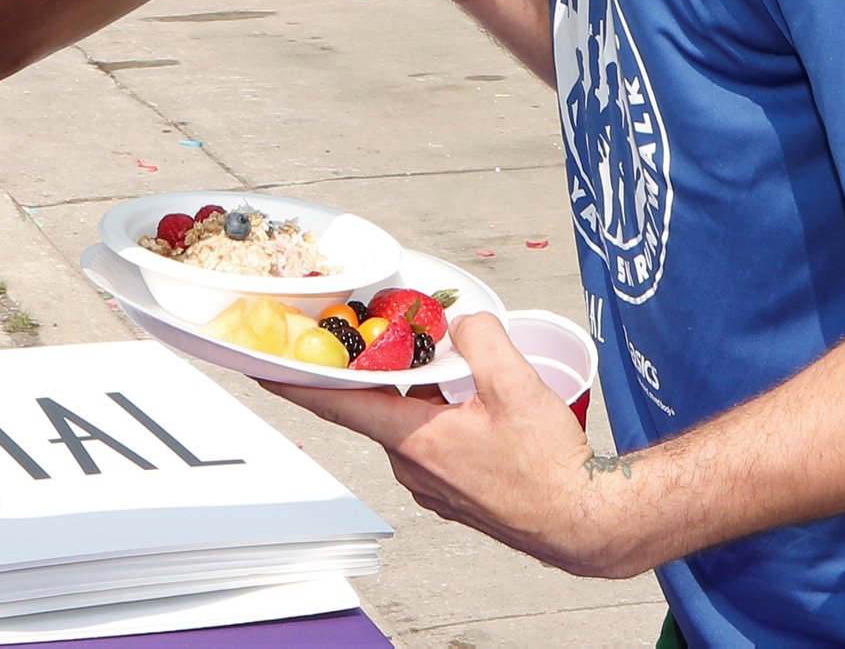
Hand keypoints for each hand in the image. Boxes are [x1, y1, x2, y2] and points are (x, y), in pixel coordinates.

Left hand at [266, 313, 651, 578]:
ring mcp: (431, 485)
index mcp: (416, 440)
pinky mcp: (452, 493)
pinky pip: (431, 444)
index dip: (296, 381)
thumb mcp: (517, 383)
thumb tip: (463, 322)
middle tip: (399, 338)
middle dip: (386, 371)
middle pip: (380, 405)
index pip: (339, 404)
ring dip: (422, 396)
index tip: (260, 365)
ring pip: (409, 423)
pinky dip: (440, 419)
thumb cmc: (549, 467)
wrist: (584, 522)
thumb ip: (481, 338)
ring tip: (460, 374)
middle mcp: (413, 466)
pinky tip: (476, 408)